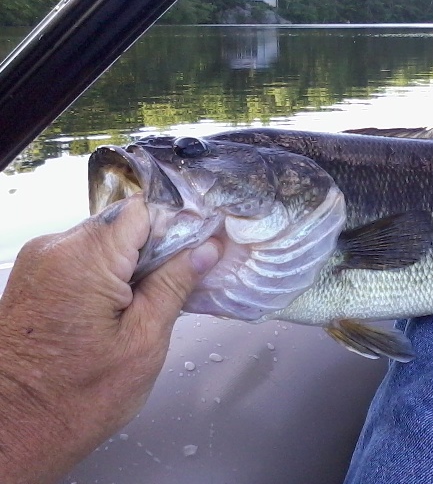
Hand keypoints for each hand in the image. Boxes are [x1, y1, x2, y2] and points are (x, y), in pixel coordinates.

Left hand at [0, 195, 219, 483]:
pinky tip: (118, 309)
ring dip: (131, 264)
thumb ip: (175, 285)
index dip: (176, 228)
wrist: (14, 430)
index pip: (144, 211)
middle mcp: (55, 248)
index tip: (198, 252)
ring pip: (105, 241)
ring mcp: (39, 260)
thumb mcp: (144, 341)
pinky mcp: (33, 276)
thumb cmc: (76, 398)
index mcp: (84, 259)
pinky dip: (106, 274)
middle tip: (176, 286)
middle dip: (155, 250)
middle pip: (123, 224)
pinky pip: (82, 257)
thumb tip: (205, 250)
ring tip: (144, 305)